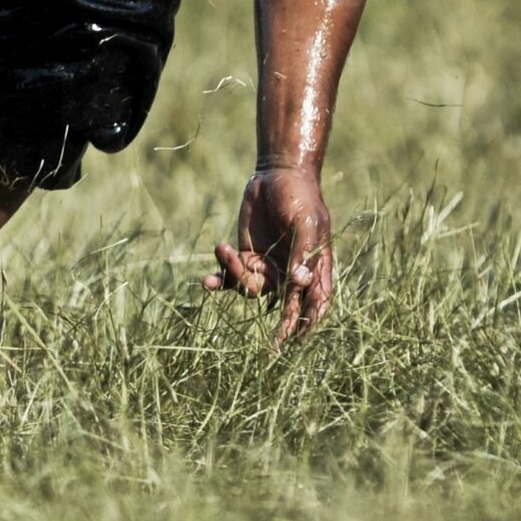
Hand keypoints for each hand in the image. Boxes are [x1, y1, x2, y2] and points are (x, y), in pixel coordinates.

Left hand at [202, 165, 333, 342]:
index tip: (299, 340)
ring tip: (224, 249)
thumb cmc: (300, 198)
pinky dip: (218, 279)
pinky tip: (206, 281)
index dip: (309, 322)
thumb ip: (303, 252)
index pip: (315, 302)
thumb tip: (302, 282)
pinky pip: (230, 276)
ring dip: (235, 275)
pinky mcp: (245, 256)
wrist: (275, 174)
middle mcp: (291, 273)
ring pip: (252, 289)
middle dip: (280, 325)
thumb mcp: (306, 223)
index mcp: (314, 267)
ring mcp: (267, 266)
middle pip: (284, 304)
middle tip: (274, 346)